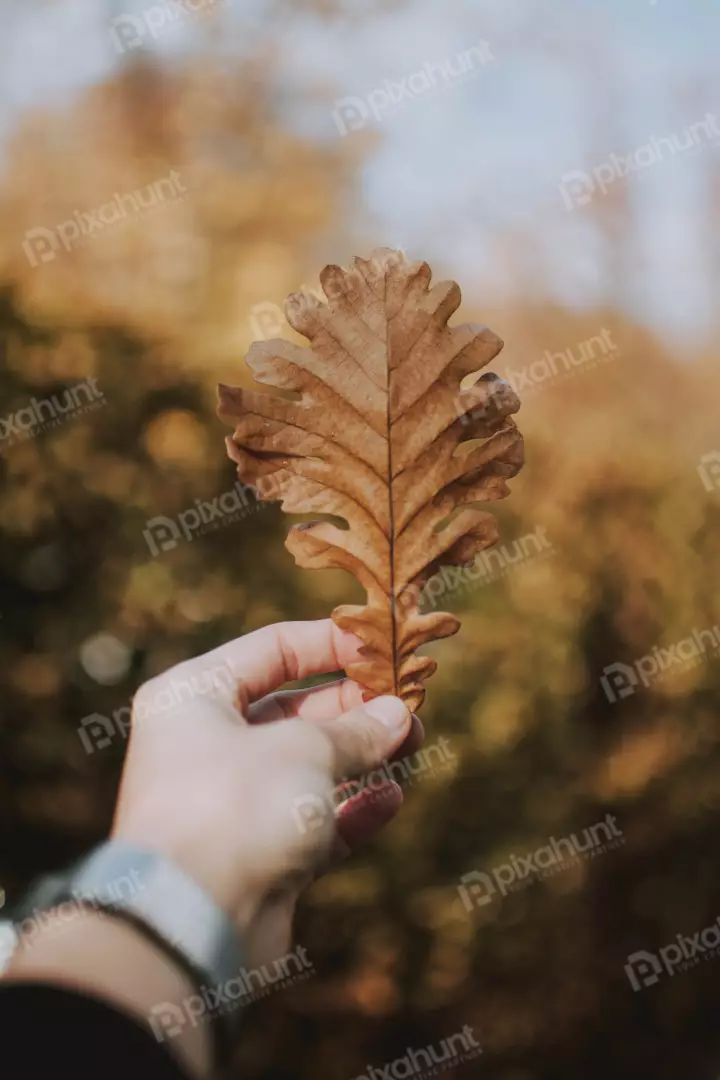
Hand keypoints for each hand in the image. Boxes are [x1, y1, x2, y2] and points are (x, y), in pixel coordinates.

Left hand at [112, 619, 420, 964]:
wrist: (190, 925)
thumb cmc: (236, 808)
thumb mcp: (304, 749)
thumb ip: (356, 728)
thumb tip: (397, 714)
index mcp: (193, 697)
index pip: (272, 650)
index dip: (332, 645)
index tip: (386, 649)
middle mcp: (204, 745)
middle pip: (292, 709)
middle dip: (356, 706)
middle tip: (412, 705)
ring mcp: (228, 803)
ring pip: (306, 767)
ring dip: (361, 755)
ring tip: (415, 743)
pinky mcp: (253, 856)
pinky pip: (310, 821)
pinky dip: (350, 809)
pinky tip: (392, 797)